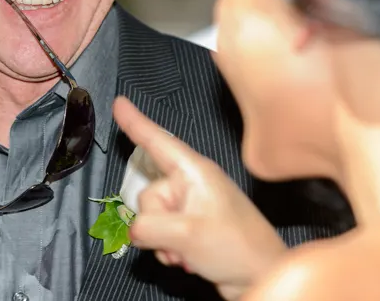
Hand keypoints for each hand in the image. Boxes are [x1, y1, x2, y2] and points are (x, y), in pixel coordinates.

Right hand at [114, 96, 287, 300]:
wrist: (261, 276)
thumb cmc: (236, 248)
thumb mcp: (187, 235)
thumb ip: (149, 226)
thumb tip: (134, 229)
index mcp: (194, 172)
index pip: (158, 142)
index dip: (135, 123)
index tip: (118, 103)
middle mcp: (191, 184)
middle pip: (148, 194)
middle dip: (155, 223)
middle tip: (181, 239)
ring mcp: (191, 206)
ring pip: (151, 218)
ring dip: (162, 241)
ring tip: (188, 252)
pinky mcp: (191, 226)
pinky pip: (161, 233)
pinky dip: (168, 248)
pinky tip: (188, 259)